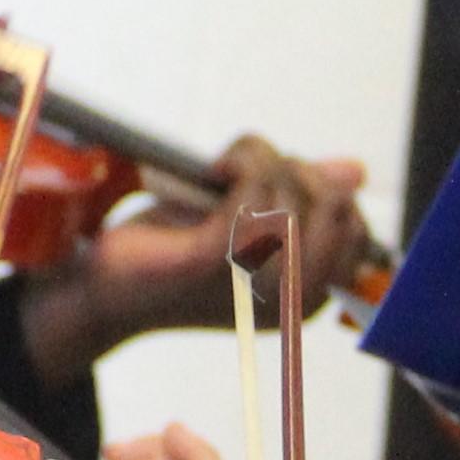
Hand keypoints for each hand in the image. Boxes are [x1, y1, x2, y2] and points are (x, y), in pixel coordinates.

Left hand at [15, 133, 372, 378]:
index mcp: (304, 300)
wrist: (103, 289)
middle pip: (335, 205)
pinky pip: (255, 185)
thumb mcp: (248, 219)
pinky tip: (212, 170)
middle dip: (296, 171)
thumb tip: (355, 172)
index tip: (280, 185)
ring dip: (260, 161)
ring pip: (293, 190)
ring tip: (223, 171)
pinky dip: (239, 159)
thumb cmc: (172, 254)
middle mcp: (288, 299)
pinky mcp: (215, 258)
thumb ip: (300, 198)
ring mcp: (253, 280)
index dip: (325, 192)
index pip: (356, 231)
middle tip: (248, 173)